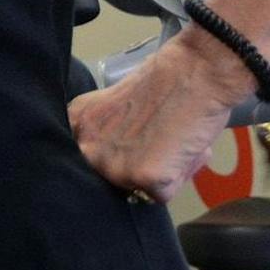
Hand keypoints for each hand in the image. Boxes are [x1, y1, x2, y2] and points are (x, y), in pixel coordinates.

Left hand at [67, 29, 250, 203]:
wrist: (192, 74)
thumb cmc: (161, 84)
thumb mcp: (113, 109)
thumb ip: (107, 135)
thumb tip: (117, 162)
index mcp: (77, 126)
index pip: (87, 162)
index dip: (114, 157)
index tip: (129, 144)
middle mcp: (87, 148)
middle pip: (112, 180)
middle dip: (135, 169)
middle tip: (156, 142)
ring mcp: (114, 167)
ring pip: (138, 190)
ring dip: (158, 176)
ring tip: (170, 143)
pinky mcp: (144, 179)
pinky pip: (162, 195)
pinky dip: (176, 178)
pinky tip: (180, 150)